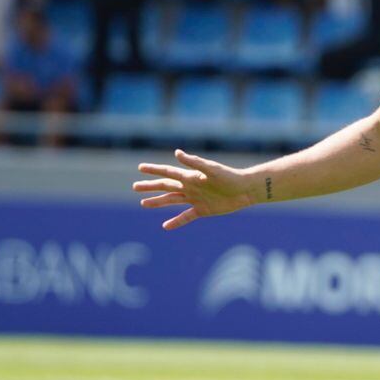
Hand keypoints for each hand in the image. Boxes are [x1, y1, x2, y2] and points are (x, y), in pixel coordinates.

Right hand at [134, 149, 255, 228]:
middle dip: (150, 186)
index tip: (140, 168)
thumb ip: (194, 162)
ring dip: (158, 202)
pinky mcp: (202, 210)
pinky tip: (165, 226)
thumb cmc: (229, 177)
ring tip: (143, 203)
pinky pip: (186, 217)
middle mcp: (190, 187)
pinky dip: (176, 221)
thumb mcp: (211, 169)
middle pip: (166, 187)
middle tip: (135, 187)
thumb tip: (177, 153)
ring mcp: (195, 199)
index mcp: (191, 176)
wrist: (245, 190)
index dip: (154, 170)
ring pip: (172, 200)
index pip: (168, 173)